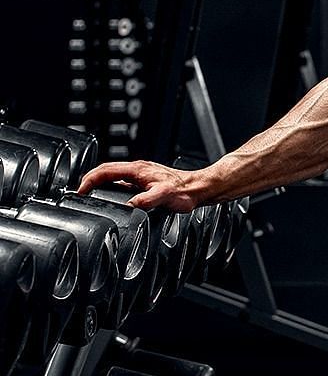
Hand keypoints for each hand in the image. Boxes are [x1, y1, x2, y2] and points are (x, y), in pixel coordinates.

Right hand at [77, 161, 201, 211]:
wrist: (199, 189)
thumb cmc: (185, 191)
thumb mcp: (163, 197)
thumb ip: (145, 201)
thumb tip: (128, 206)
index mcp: (137, 169)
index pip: (105, 171)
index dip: (88, 180)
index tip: (79, 191)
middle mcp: (138, 169)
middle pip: (105, 171)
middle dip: (89, 181)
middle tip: (79, 194)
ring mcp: (141, 175)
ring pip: (114, 176)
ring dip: (99, 184)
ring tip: (90, 195)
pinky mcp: (146, 182)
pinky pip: (122, 183)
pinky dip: (111, 188)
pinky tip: (112, 198)